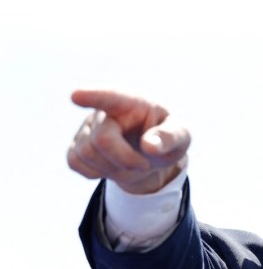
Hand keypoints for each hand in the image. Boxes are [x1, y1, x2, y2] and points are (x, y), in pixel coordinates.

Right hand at [67, 90, 190, 193]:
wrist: (150, 153)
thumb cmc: (166, 138)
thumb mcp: (181, 136)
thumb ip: (171, 137)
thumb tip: (150, 146)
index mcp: (132, 102)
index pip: (110, 96)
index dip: (93, 96)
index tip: (76, 95)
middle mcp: (104, 111)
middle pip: (102, 140)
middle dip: (125, 159)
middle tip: (144, 165)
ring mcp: (87, 127)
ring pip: (87, 154)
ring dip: (113, 168)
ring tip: (130, 162)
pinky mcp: (76, 144)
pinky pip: (75, 163)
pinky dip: (96, 173)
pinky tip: (111, 165)